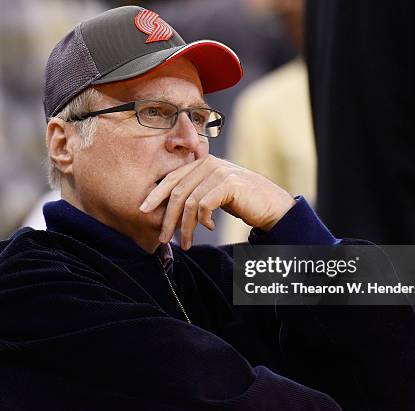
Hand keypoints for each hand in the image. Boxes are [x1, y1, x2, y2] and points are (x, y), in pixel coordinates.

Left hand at [139, 155, 295, 249]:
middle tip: (162, 238)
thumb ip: (196, 192)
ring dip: (185, 227)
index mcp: (202, 163)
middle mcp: (209, 163)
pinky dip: (203, 221)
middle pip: (178, 192)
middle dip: (167, 218)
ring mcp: (219, 172)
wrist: (272, 205)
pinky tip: (209, 227)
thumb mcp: (214, 193)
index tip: (143, 210)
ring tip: (185, 243)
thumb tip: (169, 209)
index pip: (172, 178)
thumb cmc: (242, 201)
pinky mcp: (229, 184)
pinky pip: (204, 206)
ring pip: (190, 203)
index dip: (156, 195)